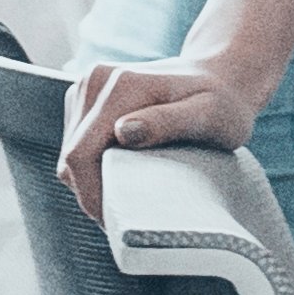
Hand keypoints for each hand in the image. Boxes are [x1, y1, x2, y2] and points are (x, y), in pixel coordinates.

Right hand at [59, 50, 271, 208]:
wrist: (218, 74)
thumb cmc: (222, 102)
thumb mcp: (209, 115)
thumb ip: (168, 122)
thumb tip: (123, 132)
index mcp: (120, 85)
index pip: (80, 154)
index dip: (93, 196)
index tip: (120, 221)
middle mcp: (95, 81)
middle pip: (71, 156)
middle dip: (92, 193)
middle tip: (130, 215)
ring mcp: (86, 87)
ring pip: (70, 153)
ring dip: (91, 181)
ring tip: (129, 195)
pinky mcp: (84, 98)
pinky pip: (76, 143)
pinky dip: (93, 166)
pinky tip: (123, 173)